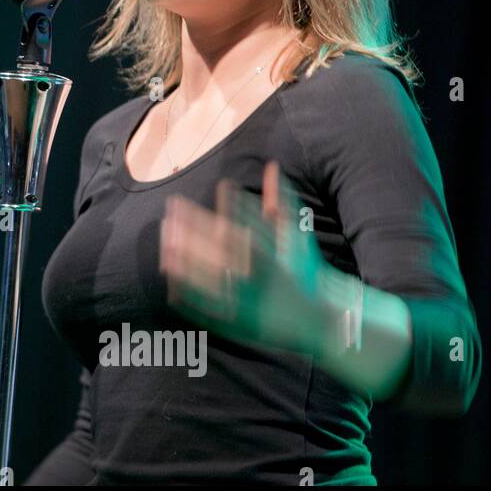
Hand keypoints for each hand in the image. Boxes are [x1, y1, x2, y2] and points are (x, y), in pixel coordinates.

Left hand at [160, 160, 331, 356]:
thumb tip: (271, 166)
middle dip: (190, 237)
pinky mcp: (244, 324)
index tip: (177, 203)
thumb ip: (281, 199)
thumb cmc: (307, 269)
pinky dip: (193, 302)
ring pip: (213, 282)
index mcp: (268, 252)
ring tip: (165, 253)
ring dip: (187, 267)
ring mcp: (250, 301)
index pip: (229, 227)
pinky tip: (172, 291)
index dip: (199, 216)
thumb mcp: (296, 233)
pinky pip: (213, 312)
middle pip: (217, 253)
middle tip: (166, 222)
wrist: (325, 317)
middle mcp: (258, 276)